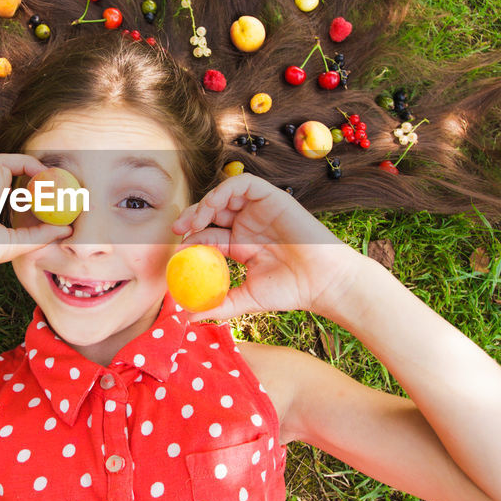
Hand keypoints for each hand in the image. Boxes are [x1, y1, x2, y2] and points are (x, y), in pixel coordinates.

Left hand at [170, 173, 365, 319]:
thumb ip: (220, 304)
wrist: (323, 283)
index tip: (177, 250)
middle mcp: (248, 224)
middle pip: (212, 212)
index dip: (191, 239)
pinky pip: (244, 184)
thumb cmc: (290, 291)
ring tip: (194, 221)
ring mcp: (260, 210)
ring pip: (224, 194)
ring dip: (204, 203)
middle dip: (192, 217)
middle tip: (177, 229)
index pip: (208, 235)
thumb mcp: (247, 298)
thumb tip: (189, 317)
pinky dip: (224, 190)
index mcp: (241, 245)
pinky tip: (213, 208)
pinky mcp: (272, 197)